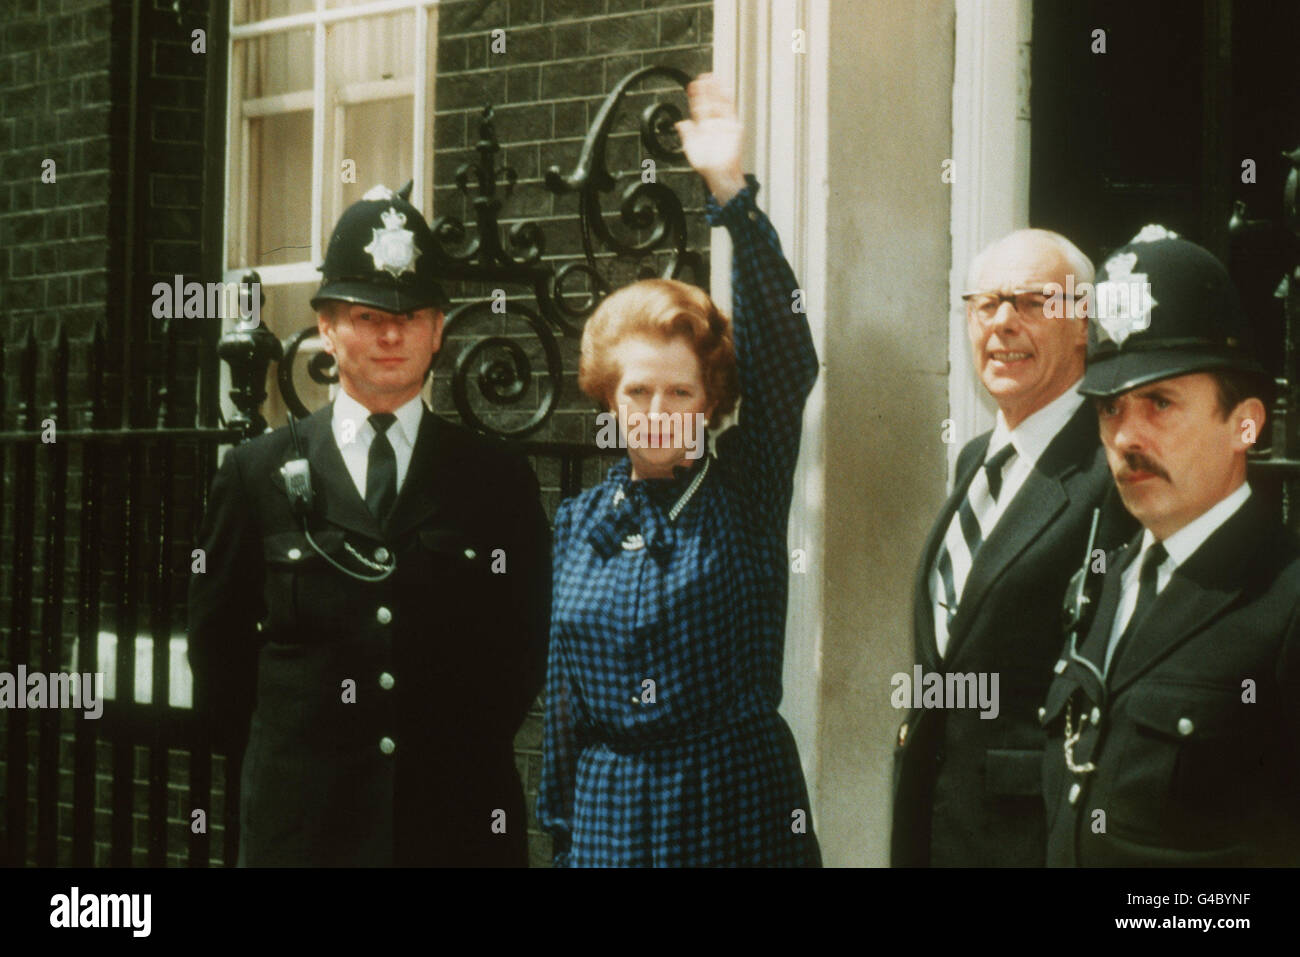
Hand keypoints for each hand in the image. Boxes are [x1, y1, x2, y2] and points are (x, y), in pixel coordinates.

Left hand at [674, 73, 745, 203]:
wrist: (719, 173)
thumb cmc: (706, 165)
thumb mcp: (691, 148)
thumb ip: (686, 134)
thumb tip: (680, 123)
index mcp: (702, 128)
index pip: (698, 108)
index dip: (695, 97)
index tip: (692, 85)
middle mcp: (713, 124)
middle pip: (710, 102)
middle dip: (706, 90)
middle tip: (703, 76)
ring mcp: (724, 124)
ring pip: (720, 103)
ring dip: (717, 91)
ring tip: (713, 77)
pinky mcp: (733, 127)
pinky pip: (730, 111)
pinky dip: (728, 100)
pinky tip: (725, 89)